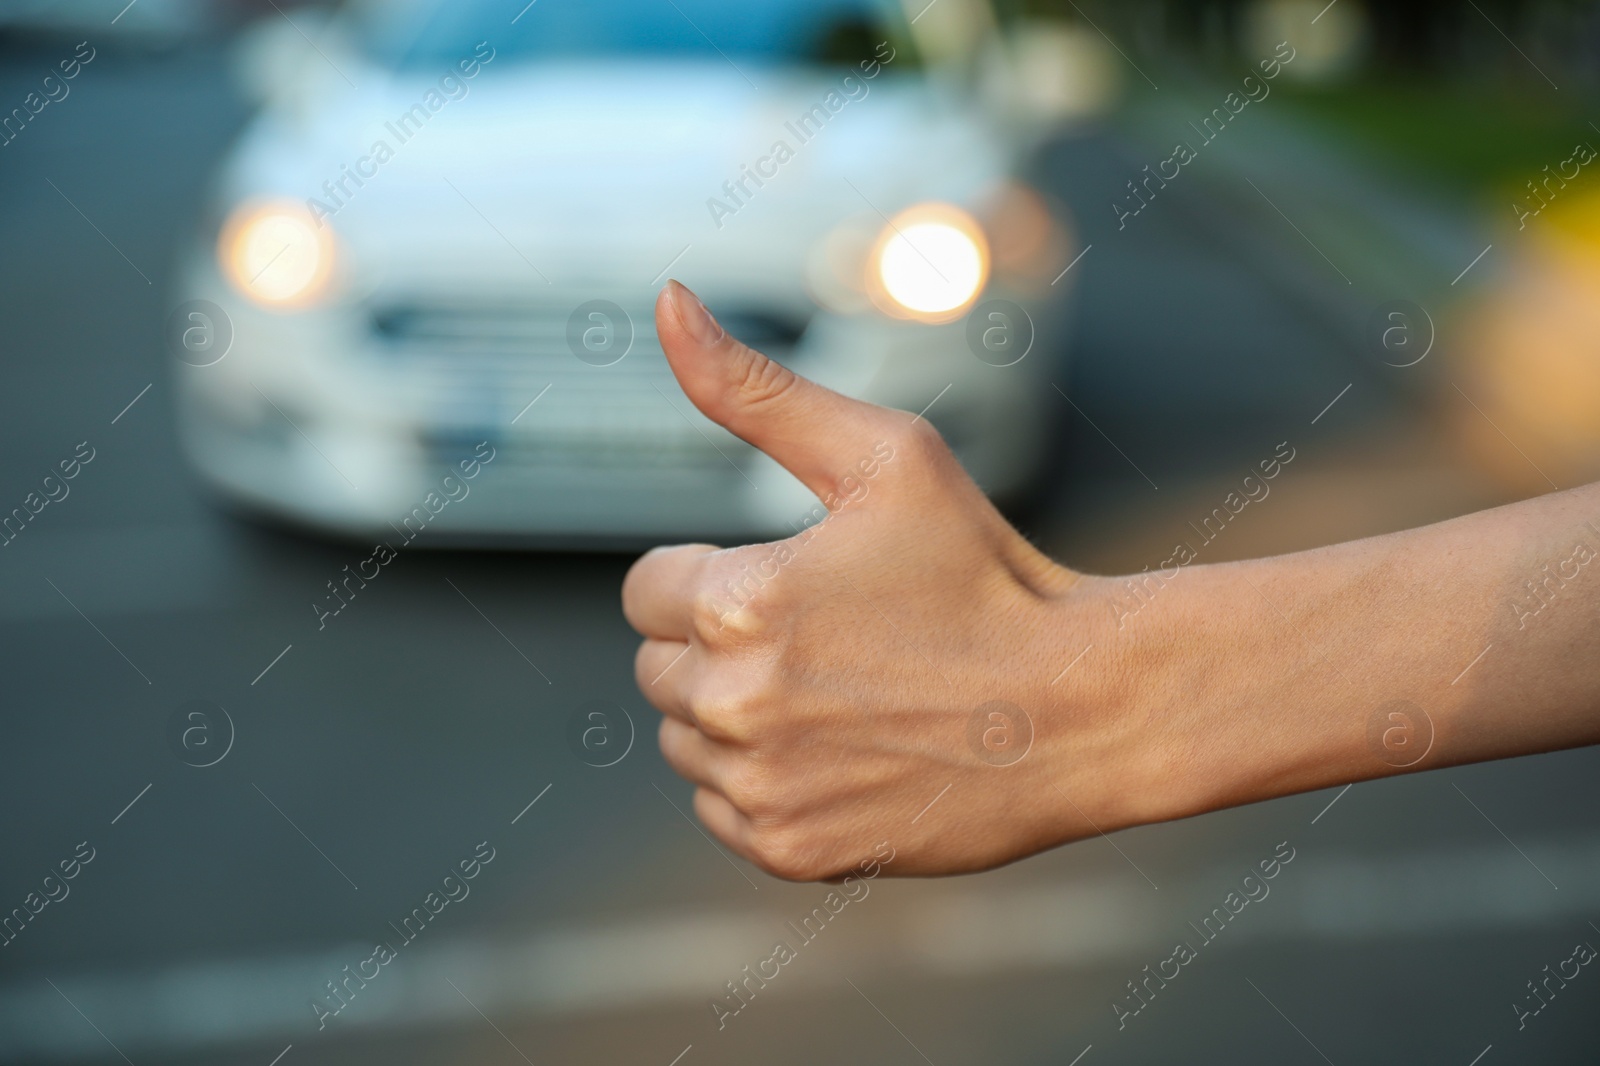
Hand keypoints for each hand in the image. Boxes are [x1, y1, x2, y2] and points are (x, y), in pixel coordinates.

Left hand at [622, 281, 1134, 879]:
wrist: (1080, 710)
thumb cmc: (985, 572)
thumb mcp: (885, 456)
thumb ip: (757, 390)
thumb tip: (668, 300)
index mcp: (739, 600)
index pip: (646, 590)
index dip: (714, 578)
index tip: (793, 584)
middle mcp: (732, 703)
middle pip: (659, 668)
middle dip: (721, 646)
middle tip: (829, 640)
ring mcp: (759, 787)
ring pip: (686, 742)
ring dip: (736, 718)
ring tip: (842, 696)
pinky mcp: (788, 851)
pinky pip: (722, 810)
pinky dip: (763, 784)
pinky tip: (845, 754)